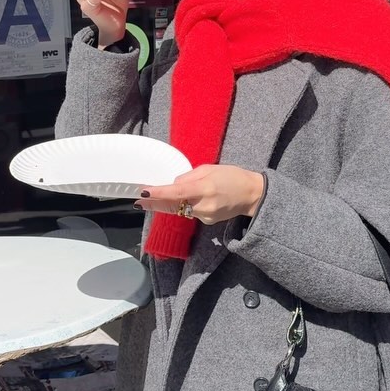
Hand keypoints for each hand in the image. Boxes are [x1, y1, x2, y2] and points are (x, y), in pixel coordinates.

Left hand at [135, 165, 264, 223]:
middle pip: (174, 205)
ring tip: (156, 198)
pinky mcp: (208, 222)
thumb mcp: (209, 169)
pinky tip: (191, 200)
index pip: (177, 192)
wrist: (251, 194)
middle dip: (155, 204)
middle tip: (138, 202)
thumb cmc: (231, 176)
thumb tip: (173, 185)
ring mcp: (206, 216)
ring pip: (181, 209)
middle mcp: (204, 205)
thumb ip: (189, 177)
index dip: (159, 193)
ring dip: (170, 203)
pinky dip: (186, 206)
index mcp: (205, 188)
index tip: (145, 192)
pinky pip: (191, 212)